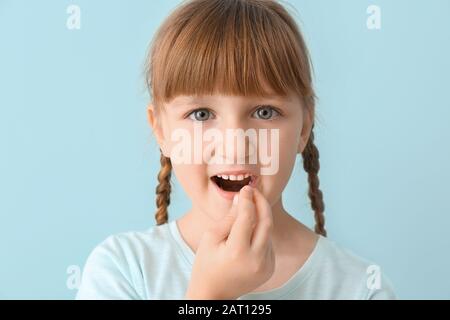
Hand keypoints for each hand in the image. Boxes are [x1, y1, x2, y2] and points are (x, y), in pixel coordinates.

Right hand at [185, 185, 274, 299]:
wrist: (213, 293)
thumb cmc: (206, 263)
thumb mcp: (210, 237)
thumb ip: (229, 218)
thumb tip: (243, 198)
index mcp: (237, 251)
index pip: (247, 217)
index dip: (248, 199)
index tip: (246, 188)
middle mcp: (256, 259)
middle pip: (266, 222)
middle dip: (262, 203)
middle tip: (255, 191)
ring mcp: (265, 266)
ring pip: (268, 232)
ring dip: (261, 218)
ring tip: (250, 208)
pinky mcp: (269, 269)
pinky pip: (268, 243)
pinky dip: (261, 233)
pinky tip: (250, 231)